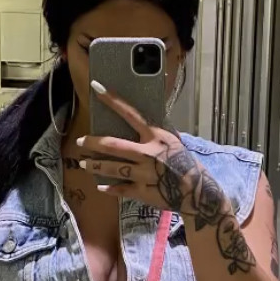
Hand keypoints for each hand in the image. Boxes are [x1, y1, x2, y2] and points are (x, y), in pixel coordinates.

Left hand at [77, 82, 226, 228]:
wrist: (198, 192)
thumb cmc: (187, 164)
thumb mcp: (174, 143)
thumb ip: (155, 136)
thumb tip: (140, 125)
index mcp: (156, 136)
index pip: (130, 113)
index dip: (112, 100)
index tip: (96, 88)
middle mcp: (147, 153)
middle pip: (113, 145)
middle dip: (93, 143)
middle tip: (80, 142)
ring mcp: (143, 173)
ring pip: (112, 168)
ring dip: (95, 166)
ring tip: (84, 165)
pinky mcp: (142, 191)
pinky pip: (120, 189)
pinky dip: (109, 188)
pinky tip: (101, 187)